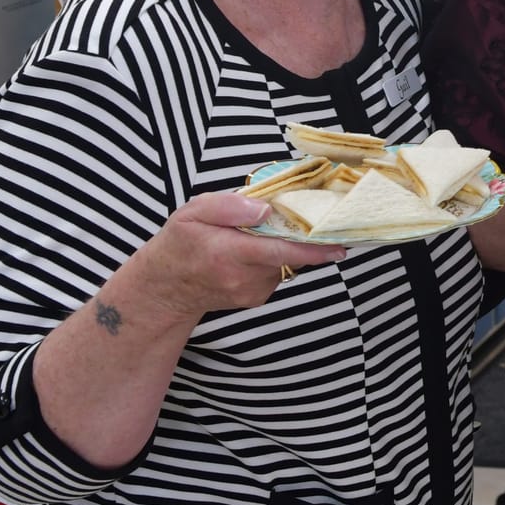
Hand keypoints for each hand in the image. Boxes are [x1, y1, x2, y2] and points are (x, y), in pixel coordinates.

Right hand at [129, 192, 344, 320]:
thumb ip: (229, 206)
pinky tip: (256, 251)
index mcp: (227, 253)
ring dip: (285, 246)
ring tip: (263, 234)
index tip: (339, 245)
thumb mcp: (192, 213)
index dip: (312, 248)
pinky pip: (278, 272)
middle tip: (313, 219)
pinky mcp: (256, 298)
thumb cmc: (179, 244)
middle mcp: (243, 277)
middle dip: (304, 237)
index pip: (279, 251)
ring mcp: (251, 292)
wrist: (164, 289)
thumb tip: (265, 209)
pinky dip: (277, 258)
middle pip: (289, 254)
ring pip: (286, 263)